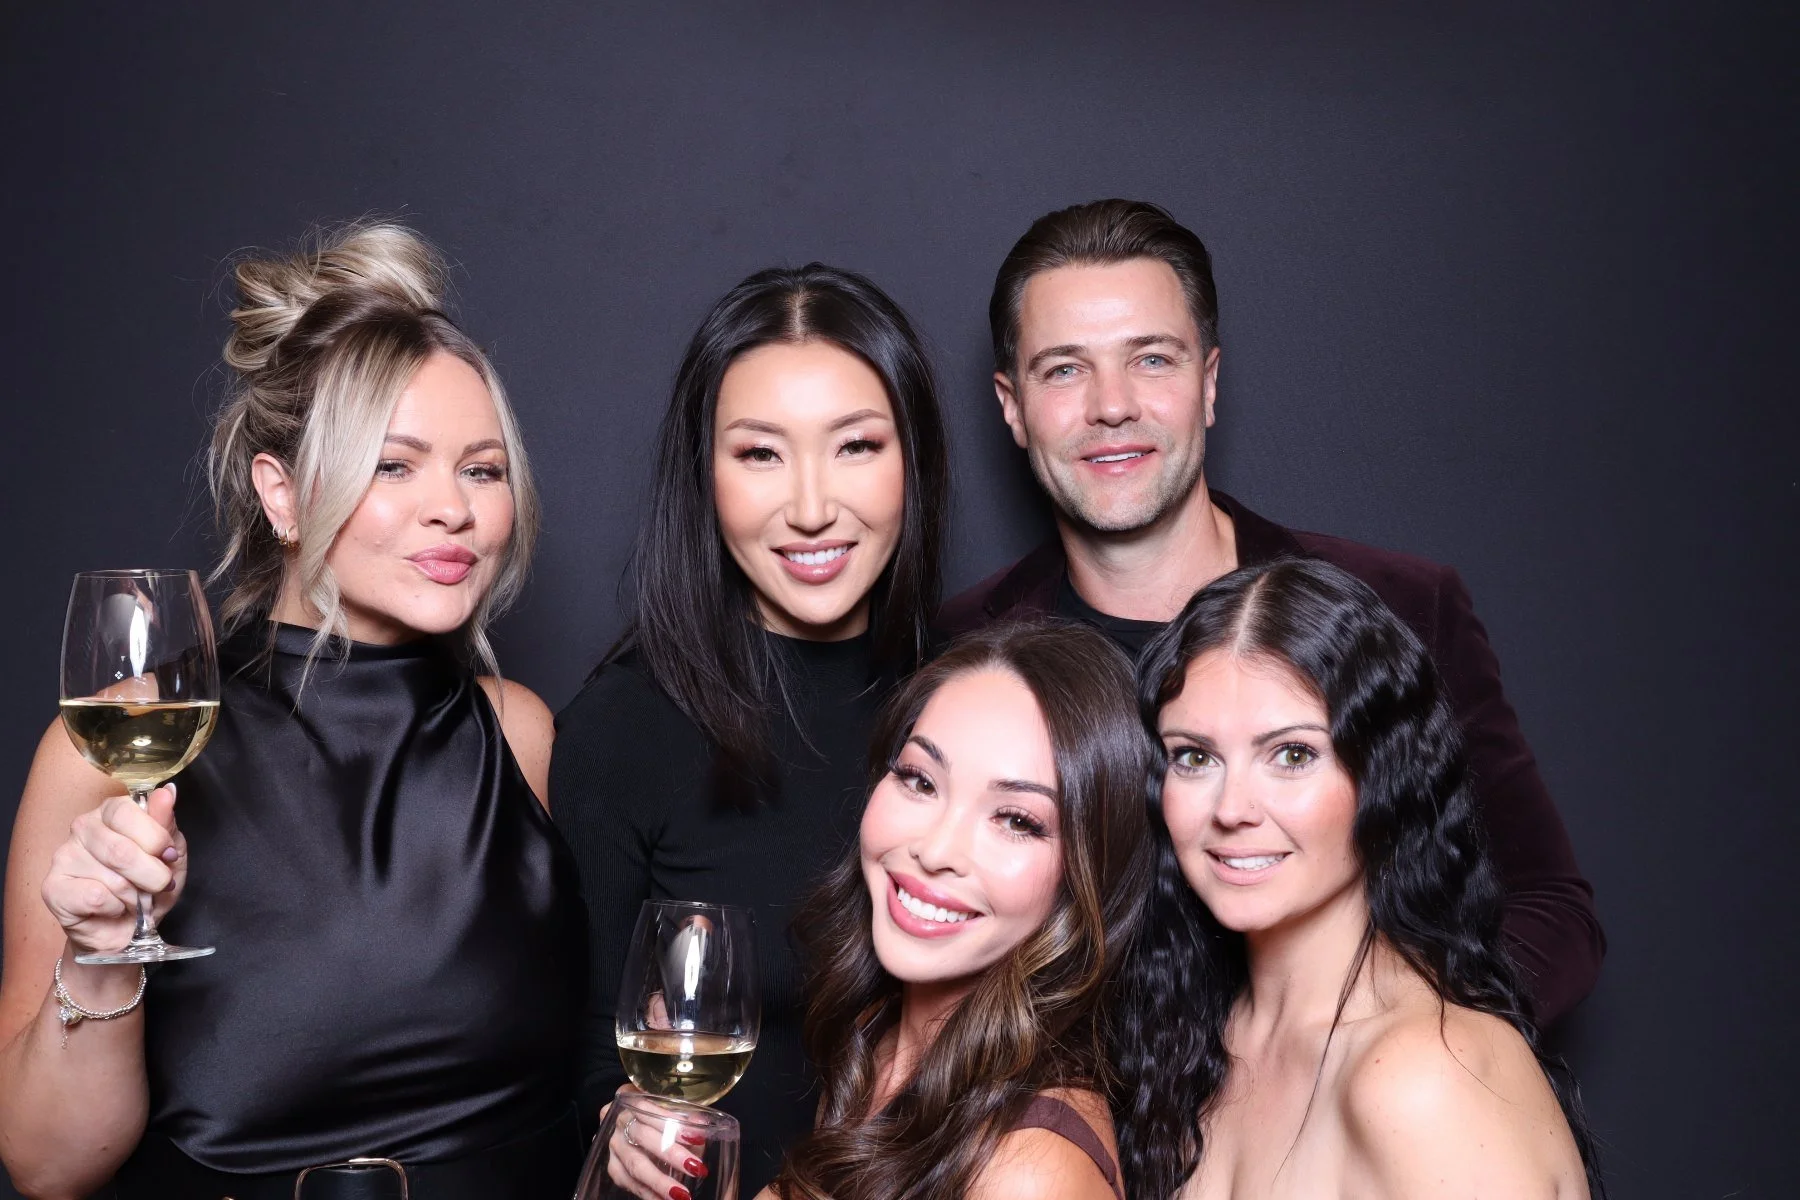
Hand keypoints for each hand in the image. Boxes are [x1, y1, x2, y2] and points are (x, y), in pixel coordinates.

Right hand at [41, 784, 186, 955]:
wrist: (127, 929)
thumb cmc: (148, 887)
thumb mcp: (171, 854)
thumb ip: (166, 824)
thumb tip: (167, 792)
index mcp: (111, 812)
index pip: (129, 812)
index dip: (156, 839)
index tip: (168, 856)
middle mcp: (83, 828)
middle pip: (122, 850)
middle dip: (151, 875)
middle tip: (157, 885)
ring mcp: (64, 856)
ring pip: (112, 877)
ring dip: (135, 895)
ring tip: (134, 897)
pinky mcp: (53, 887)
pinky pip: (95, 897)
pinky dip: (115, 908)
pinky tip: (111, 907)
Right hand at [598, 1085, 710, 1199]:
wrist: (635, 1133)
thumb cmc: (660, 1121)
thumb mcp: (674, 1116)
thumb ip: (686, 1120)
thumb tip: (701, 1124)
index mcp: (633, 1103)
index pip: (650, 1110)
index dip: (673, 1123)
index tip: (697, 1138)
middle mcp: (620, 1123)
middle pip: (643, 1137)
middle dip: (671, 1154)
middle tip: (696, 1168)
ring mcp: (614, 1147)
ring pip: (635, 1165)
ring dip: (660, 1182)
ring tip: (682, 1194)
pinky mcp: (613, 1168)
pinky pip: (629, 1183)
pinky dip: (649, 1193)